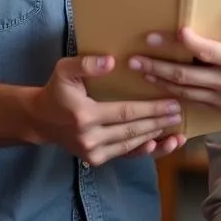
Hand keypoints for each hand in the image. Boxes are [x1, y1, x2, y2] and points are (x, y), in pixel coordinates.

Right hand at [31, 55, 186, 165]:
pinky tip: (158, 146)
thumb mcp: (64, 71)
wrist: (40, 119)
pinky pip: (124, 155)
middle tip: (180, 113)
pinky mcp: (96, 159)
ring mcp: (93, 152)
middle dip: (158, 122)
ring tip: (177, 132)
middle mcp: (90, 137)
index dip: (151, 109)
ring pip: (131, 145)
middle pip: (132, 130)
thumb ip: (86, 64)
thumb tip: (111, 61)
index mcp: (85, 115)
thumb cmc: (56, 91)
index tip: (172, 102)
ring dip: (156, 139)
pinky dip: (143, 152)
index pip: (125, 113)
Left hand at [127, 0, 220, 120]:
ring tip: (138, 69)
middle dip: (158, 65)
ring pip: (183, 91)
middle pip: (186, 75)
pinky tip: (156, 84)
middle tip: (135, 57)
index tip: (174, 31)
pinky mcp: (219, 108)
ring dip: (158, 80)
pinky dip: (171, 93)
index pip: (208, 52)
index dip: (189, 43)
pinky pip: (191, 101)